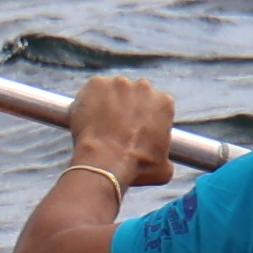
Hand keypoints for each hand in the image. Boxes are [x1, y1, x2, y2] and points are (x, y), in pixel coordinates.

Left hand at [63, 74, 177, 192]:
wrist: (106, 162)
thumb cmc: (136, 168)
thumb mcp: (164, 169)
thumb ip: (165, 157)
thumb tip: (163, 162)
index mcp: (164, 103)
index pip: (156, 105)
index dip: (146, 118)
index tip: (137, 130)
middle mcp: (144, 87)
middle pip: (134, 94)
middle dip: (127, 108)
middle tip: (117, 127)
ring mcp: (119, 83)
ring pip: (112, 91)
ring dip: (108, 103)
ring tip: (99, 124)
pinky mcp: (96, 84)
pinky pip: (92, 90)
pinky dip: (88, 101)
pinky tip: (86, 117)